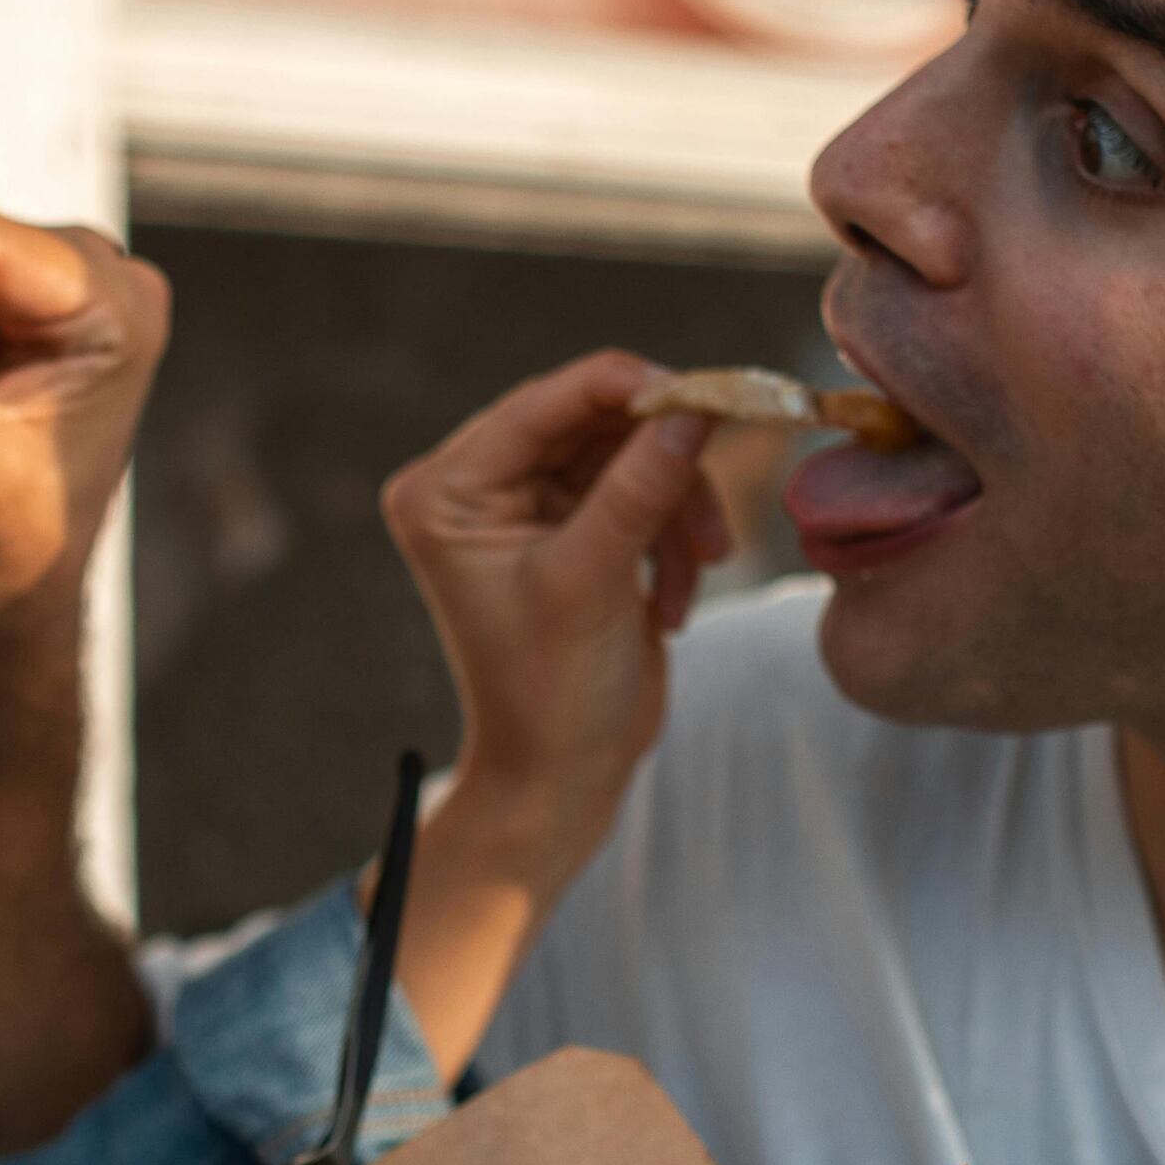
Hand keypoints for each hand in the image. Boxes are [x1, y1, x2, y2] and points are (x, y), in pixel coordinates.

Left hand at [375, 353, 727, 1004]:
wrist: (563, 776)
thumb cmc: (552, 693)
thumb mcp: (591, 582)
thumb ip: (637, 489)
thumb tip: (692, 406)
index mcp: (447, 490)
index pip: (547, 402)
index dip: (631, 388)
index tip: (708, 395)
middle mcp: (478, 485)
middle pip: (595, 422)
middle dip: (662, 464)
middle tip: (716, 492)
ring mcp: (528, 506)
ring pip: (631, 456)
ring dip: (675, 511)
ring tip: (697, 572)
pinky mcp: (574, 529)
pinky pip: (641, 494)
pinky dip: (670, 539)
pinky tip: (671, 604)